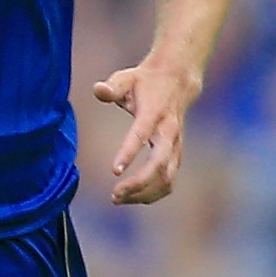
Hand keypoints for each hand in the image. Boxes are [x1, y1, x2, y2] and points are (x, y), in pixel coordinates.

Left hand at [92, 60, 196, 204]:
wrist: (177, 81)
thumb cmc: (144, 82)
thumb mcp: (126, 77)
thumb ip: (111, 87)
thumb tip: (98, 90)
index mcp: (154, 113)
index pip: (141, 135)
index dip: (129, 153)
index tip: (114, 171)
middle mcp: (169, 132)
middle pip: (159, 164)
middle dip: (139, 183)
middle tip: (114, 196)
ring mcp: (176, 145)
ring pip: (167, 177)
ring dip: (145, 193)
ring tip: (118, 199)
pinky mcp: (176, 154)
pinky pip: (170, 180)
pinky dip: (154, 193)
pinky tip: (133, 197)